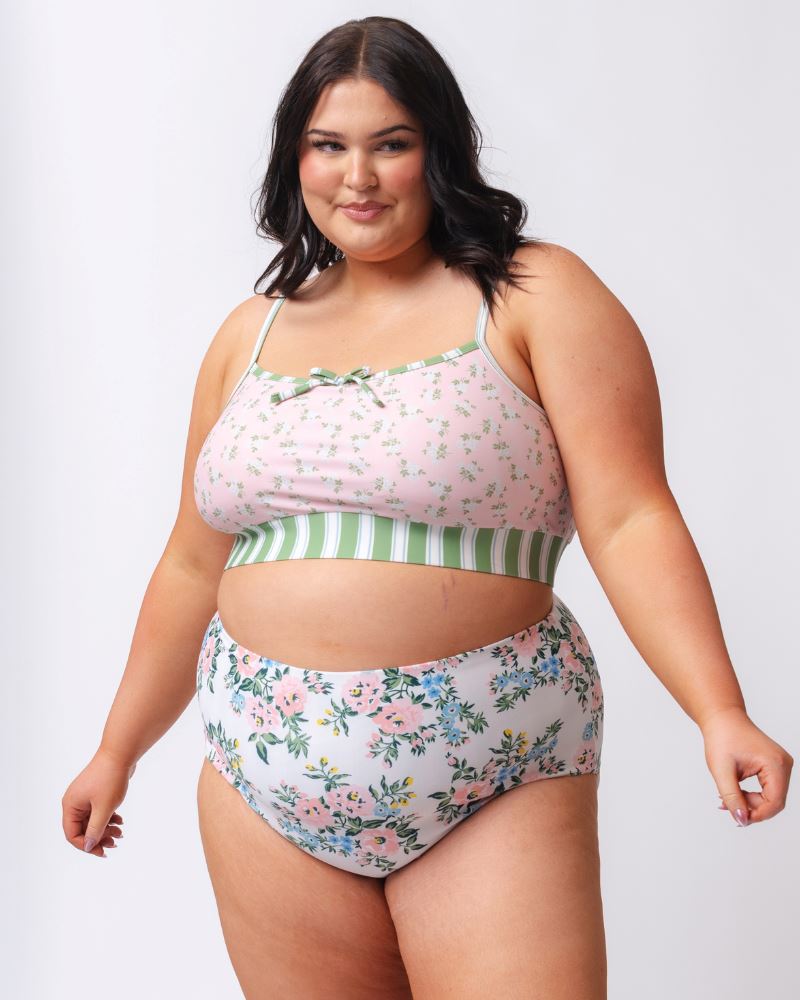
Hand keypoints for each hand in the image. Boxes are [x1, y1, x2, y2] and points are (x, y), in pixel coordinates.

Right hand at [61, 746, 136, 857]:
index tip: (102, 851)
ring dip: (105, 829)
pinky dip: (109, 818)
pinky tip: (120, 820)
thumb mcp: (103, 809)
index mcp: (70, 806)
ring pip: (92, 820)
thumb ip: (95, 829)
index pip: (72, 834)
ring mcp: (85, 796)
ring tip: (120, 833)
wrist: (121, 753)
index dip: (86, 846)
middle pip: (82, 828)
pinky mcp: (96, 792)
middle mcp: (75, 802)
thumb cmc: (110, 779)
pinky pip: (99, 811)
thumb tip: (88, 846)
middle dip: (99, 837)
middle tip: (115, 843)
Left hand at [700, 706, 793, 825]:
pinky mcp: (774, 765)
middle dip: (751, 808)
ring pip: (771, 797)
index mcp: (775, 764)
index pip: (775, 802)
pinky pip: (768, 789)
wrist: (722, 718)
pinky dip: (752, 794)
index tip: (737, 817)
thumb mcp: (721, 770)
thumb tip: (742, 820)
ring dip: (750, 802)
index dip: (757, 814)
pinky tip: (735, 792)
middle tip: (726, 806)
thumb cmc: (721, 738)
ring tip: (726, 799)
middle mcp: (784, 764)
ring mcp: (781, 764)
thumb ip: (732, 797)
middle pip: (775, 801)